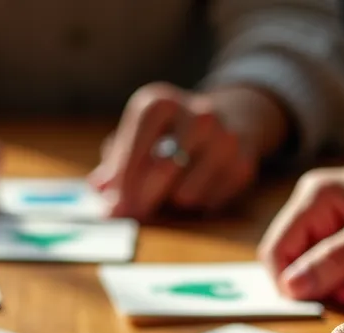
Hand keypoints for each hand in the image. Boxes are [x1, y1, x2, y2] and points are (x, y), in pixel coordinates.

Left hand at [92, 83, 283, 219]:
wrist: (231, 118)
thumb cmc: (168, 134)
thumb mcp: (137, 136)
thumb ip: (115, 163)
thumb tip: (99, 188)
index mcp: (162, 103)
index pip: (136, 144)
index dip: (122, 179)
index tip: (111, 206)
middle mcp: (199, 114)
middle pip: (162, 171)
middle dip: (141, 200)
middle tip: (129, 217)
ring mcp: (226, 138)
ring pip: (186, 195)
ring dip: (171, 205)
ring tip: (169, 193)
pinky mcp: (244, 164)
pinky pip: (209, 204)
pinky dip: (196, 206)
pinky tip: (196, 189)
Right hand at [259, 147, 343, 304]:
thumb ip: (336, 256)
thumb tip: (291, 287)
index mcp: (314, 200)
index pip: (277, 251)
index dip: (292, 283)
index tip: (325, 300)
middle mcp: (320, 219)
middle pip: (301, 273)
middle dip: (333, 288)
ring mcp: (341, 238)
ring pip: (328, 285)